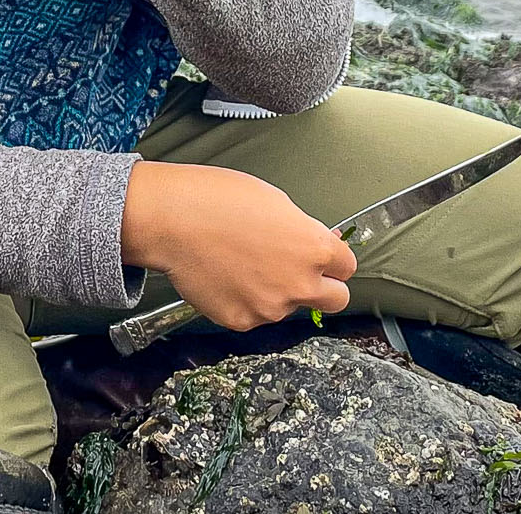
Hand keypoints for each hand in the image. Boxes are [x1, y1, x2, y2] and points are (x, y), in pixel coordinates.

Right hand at [120, 161, 355, 330]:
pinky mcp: (242, 321)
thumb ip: (304, 231)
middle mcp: (299, 284)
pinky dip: (245, 301)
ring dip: (277, 292)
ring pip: (288, 307)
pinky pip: (254, 315)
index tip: (323, 257)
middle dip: (324, 287)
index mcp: (314, 249)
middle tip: (298, 270)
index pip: (347, 267)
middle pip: (336, 300)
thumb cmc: (218, 200)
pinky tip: (227, 276)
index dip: (333, 260)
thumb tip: (318, 244)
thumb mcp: (276, 202)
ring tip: (245, 263)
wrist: (172, 221)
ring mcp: (270, 308)